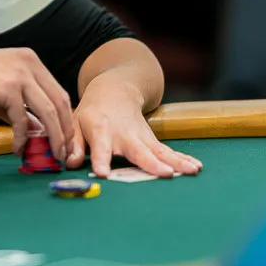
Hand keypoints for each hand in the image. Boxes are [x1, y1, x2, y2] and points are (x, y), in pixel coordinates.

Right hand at [0, 49, 74, 164]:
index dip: (65, 118)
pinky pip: (22, 119)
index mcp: (30, 60)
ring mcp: (18, 74)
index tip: (65, 139)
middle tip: (64, 153)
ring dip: (53, 138)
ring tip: (52, 155)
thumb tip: (38, 130)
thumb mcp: (0, 92)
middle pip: (59, 102)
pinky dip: (22, 137)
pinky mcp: (6, 88)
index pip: (58, 92)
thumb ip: (21, 108)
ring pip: (48, 112)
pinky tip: (17, 148)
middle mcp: (28, 63)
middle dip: (64, 131)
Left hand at [68, 78, 202, 177]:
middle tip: (165, 174)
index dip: (101, 160)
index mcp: (100, 130)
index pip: (100, 148)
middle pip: (138, 151)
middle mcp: (124, 134)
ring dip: (176, 161)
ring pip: (159, 151)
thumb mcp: (75, 125)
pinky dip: (182, 158)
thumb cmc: (91, 114)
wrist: (113, 91)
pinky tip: (196, 167)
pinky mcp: (152, 140)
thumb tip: (69, 163)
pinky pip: (168, 151)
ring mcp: (141, 137)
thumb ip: (72, 145)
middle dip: (150, 163)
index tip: (103, 173)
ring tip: (191, 171)